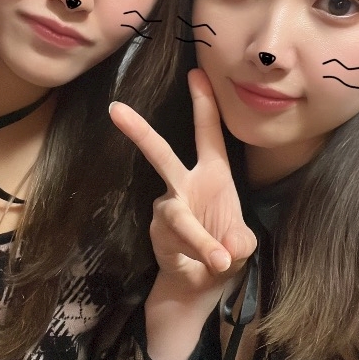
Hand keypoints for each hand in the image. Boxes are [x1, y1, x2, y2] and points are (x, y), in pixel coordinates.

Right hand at [110, 68, 255, 304]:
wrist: (200, 286)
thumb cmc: (225, 251)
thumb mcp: (243, 244)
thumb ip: (239, 242)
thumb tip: (226, 248)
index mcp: (213, 175)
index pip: (209, 134)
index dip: (204, 104)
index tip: (196, 73)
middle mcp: (185, 186)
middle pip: (160, 154)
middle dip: (140, 132)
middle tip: (116, 110)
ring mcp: (167, 209)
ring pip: (179, 218)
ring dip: (199, 239)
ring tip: (221, 260)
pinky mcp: (157, 234)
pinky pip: (179, 243)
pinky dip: (199, 255)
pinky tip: (211, 266)